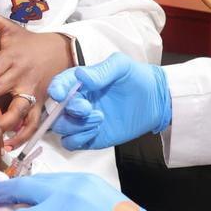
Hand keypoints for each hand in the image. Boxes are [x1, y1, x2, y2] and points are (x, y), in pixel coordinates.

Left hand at [0, 10, 70, 147]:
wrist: (59, 51)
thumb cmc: (27, 41)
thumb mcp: (8, 26)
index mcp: (10, 57)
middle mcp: (20, 76)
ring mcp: (30, 92)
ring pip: (16, 111)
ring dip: (1, 124)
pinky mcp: (39, 103)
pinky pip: (32, 123)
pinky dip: (22, 136)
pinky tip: (9, 146)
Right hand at [47, 53, 171, 149]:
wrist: (156, 100)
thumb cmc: (138, 78)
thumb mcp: (121, 66)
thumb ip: (101, 71)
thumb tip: (80, 75)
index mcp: (80, 82)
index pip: (59, 86)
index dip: (56, 90)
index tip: (61, 95)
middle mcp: (78, 101)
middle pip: (55, 111)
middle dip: (68, 111)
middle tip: (88, 108)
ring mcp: (82, 121)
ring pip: (60, 128)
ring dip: (75, 126)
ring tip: (99, 118)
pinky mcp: (90, 137)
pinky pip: (71, 143)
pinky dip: (78, 139)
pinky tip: (96, 130)